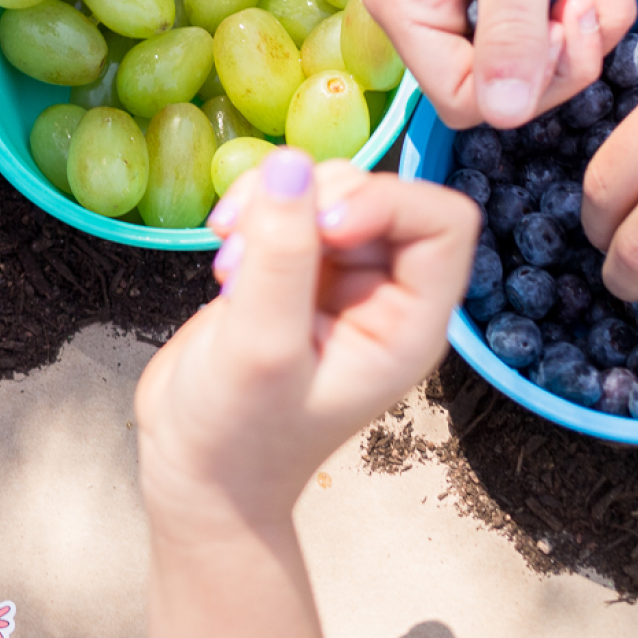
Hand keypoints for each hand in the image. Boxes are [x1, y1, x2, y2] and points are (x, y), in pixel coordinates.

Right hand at [135, 149, 478, 532]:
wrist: (193, 475)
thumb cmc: (237, 437)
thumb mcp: (259, 347)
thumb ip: (281, 253)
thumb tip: (291, 162)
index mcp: (408, 324)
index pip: (443, 222)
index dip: (387, 203)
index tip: (323, 227)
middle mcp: (384, 295)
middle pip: (379, 195)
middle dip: (313, 202)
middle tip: (250, 244)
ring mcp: (338, 280)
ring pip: (328, 191)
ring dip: (274, 204)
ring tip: (229, 259)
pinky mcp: (294, 269)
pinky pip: (289, 205)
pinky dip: (254, 210)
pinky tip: (223, 250)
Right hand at [362, 0, 636, 129]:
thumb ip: (514, 37)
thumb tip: (506, 116)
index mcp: (404, 5)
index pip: (464, 101)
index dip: (527, 83)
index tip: (563, 27)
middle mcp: (427, 9)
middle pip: (505, 88)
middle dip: (564, 52)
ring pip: (539, 59)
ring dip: (586, 21)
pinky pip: (555, 24)